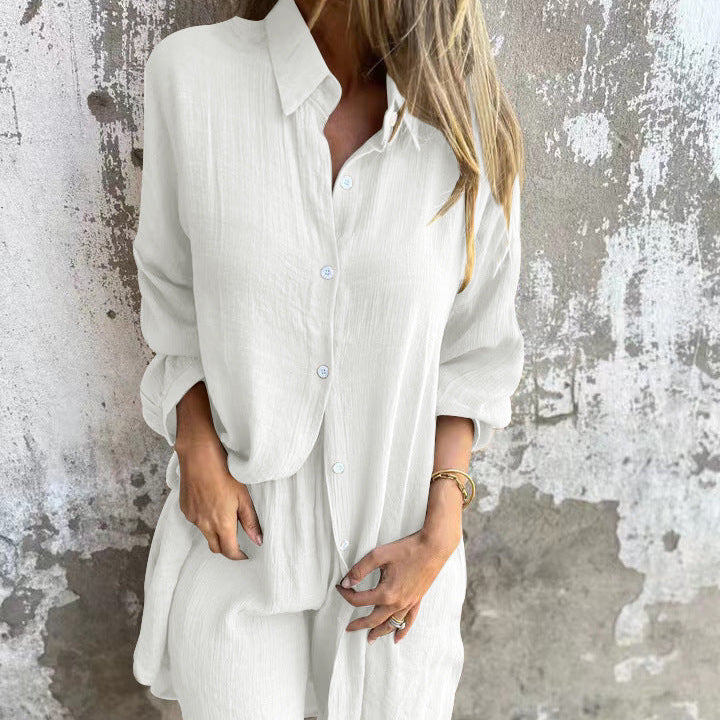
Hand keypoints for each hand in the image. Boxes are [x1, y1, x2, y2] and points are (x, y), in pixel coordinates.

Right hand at [176, 436, 263, 559]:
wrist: (199, 455)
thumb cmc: (225, 472)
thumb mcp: (243, 496)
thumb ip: (250, 521)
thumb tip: (258, 540)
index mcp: (222, 523)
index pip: (229, 551)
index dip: (238, 556)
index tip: (245, 554)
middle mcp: (204, 524)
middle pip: (215, 547)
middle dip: (226, 547)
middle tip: (236, 540)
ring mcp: (192, 516)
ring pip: (205, 533)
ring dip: (215, 531)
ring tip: (223, 513)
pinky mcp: (184, 508)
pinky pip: (196, 520)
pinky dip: (204, 518)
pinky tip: (210, 503)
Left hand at [334, 528, 456, 643]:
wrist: (433, 547)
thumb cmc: (407, 549)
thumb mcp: (379, 555)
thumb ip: (360, 569)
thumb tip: (346, 583)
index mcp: (386, 593)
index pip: (359, 600)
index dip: (346, 594)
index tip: (340, 587)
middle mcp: (397, 603)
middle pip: (373, 619)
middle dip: (359, 624)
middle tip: (349, 628)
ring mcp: (408, 603)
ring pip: (390, 624)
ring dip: (379, 632)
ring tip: (369, 638)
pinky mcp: (417, 600)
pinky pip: (409, 621)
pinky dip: (402, 631)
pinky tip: (397, 638)